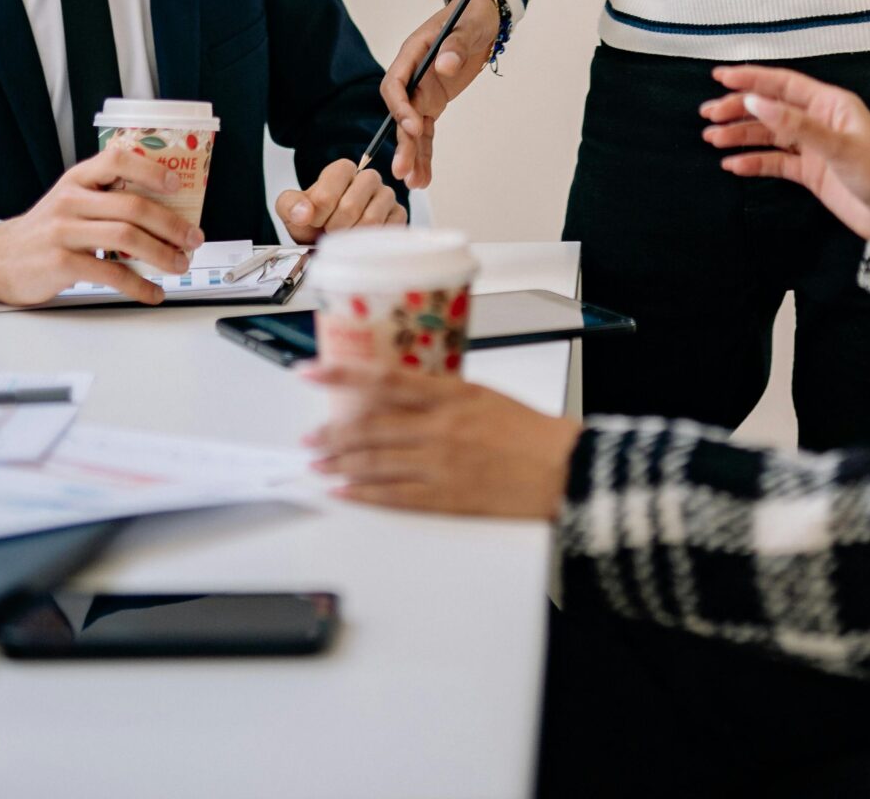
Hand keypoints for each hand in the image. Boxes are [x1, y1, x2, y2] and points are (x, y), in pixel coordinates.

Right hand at [0, 148, 201, 304]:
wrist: (0, 259)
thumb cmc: (46, 229)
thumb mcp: (71, 200)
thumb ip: (106, 197)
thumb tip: (164, 209)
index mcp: (78, 178)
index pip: (117, 160)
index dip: (151, 170)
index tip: (178, 184)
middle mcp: (71, 199)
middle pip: (132, 206)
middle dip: (171, 223)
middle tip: (192, 238)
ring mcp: (64, 231)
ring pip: (126, 237)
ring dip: (161, 253)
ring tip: (179, 265)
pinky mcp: (61, 263)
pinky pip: (109, 273)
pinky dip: (138, 285)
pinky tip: (152, 291)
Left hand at [277, 161, 405, 243]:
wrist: (330, 239)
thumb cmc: (314, 223)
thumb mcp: (292, 211)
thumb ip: (291, 205)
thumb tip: (304, 213)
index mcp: (343, 170)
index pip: (333, 185)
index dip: (319, 210)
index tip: (314, 222)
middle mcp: (369, 178)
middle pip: (351, 206)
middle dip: (334, 228)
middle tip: (329, 233)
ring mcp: (386, 196)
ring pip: (371, 220)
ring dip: (351, 238)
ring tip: (343, 240)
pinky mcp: (398, 215)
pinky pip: (388, 230)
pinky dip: (371, 243)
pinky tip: (360, 244)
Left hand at [300, 360, 581, 517]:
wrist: (561, 469)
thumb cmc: (527, 430)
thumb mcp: (482, 395)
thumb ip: (439, 394)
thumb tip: (395, 395)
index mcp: (451, 392)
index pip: (384, 379)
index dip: (342, 375)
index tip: (311, 372)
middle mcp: (440, 425)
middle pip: (371, 426)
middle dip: (332, 432)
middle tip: (308, 438)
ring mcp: (440, 463)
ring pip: (376, 461)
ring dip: (341, 463)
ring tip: (317, 465)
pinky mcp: (446, 497)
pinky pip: (395, 496)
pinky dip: (364, 494)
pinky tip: (345, 492)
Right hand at [379, 0, 501, 191]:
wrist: (482, 17)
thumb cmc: (471, 15)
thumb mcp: (467, 26)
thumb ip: (455, 45)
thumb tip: (444, 66)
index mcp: (412, 53)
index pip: (396, 83)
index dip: (400, 107)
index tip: (413, 125)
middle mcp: (412, 76)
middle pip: (401, 113)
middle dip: (402, 142)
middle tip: (403, 170)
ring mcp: (422, 91)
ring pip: (411, 129)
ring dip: (412, 156)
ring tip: (414, 184)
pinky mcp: (433, 103)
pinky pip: (426, 132)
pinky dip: (425, 154)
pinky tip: (424, 177)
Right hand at [700, 62, 869, 245]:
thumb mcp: (839, 146)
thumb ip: (797, 125)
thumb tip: (758, 102)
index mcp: (830, 104)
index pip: (783, 84)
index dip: (752, 78)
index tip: (721, 76)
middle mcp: (818, 121)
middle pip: (770, 108)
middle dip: (739, 109)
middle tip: (708, 114)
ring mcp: (813, 147)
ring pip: (769, 135)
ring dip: (741, 135)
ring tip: (712, 139)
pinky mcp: (811, 173)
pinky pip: (775, 162)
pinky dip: (753, 162)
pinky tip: (733, 165)